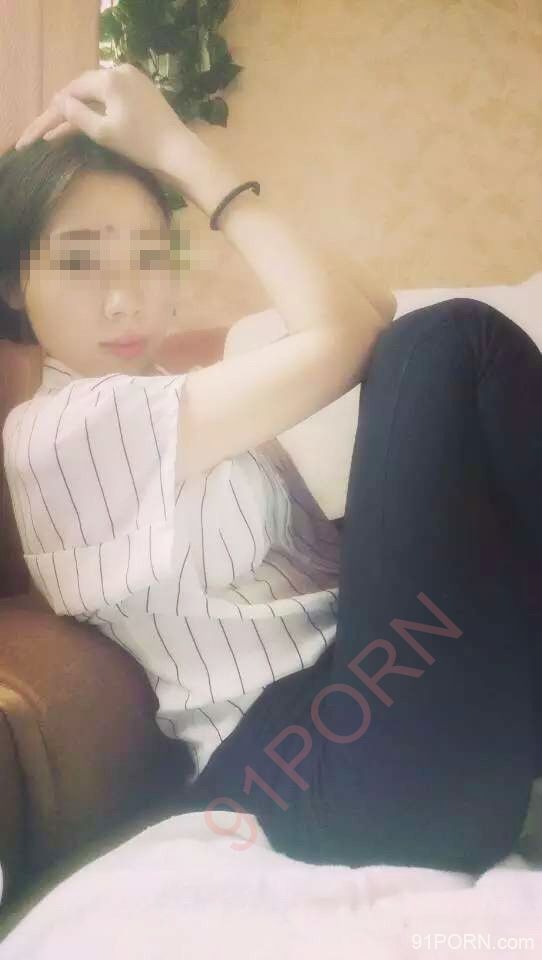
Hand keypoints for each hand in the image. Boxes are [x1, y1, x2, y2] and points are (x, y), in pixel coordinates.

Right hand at [14, 64, 205, 194]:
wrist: (178, 152)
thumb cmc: (140, 144)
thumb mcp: (103, 133)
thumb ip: (78, 115)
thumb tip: (59, 102)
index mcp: (109, 79)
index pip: (74, 89)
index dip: (59, 105)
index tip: (47, 120)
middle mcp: (121, 70)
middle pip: (86, 85)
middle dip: (70, 102)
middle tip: (54, 119)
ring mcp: (135, 77)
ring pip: (100, 88)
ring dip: (85, 102)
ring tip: (71, 118)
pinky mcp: (145, 88)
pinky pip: (115, 91)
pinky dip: (102, 102)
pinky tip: (96, 113)